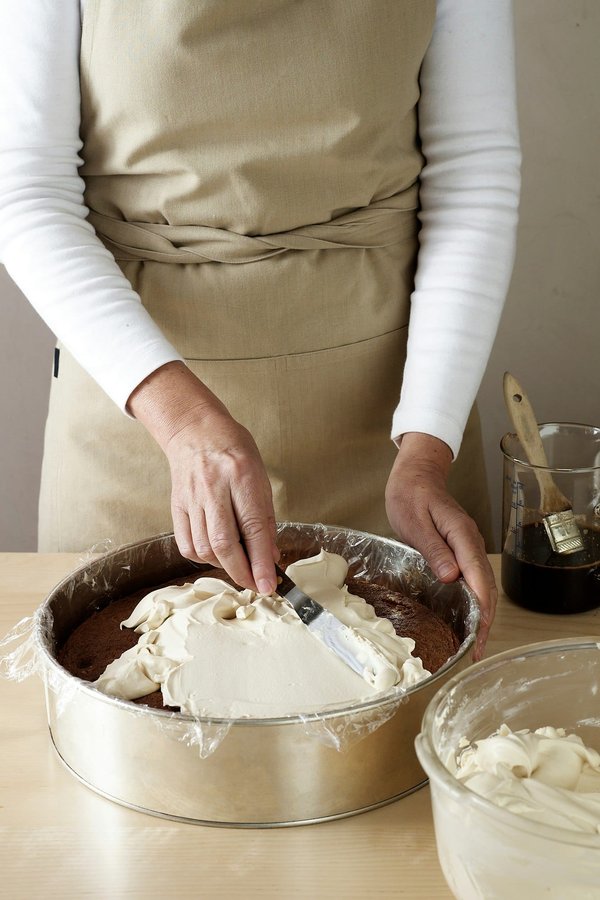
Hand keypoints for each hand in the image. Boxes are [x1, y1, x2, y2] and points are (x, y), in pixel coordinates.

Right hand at [127, 362, 278, 593]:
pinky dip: (203, 558)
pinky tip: (215, 554)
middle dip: (242, 573)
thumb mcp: (259, 476)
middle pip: (224, 543)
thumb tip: (271, 557)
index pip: (253, 527)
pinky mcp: (176, 506)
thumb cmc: (233, 451)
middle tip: (257, 586)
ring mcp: (191, 498)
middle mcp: (214, 488)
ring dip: (224, 566)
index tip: (269, 585)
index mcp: (241, 476)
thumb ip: (265, 518)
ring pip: (205, 548)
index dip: (262, 561)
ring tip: (239, 565)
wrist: (194, 430)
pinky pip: (187, 544)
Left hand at [385, 432, 496, 660]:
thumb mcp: (415, 522)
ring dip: (482, 613)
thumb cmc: (410, 496)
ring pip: (483, 584)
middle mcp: (470, 541)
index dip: (482, 609)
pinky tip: (468, 616)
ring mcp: (468, 545)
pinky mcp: (462, 549)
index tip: (480, 635)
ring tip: (476, 642)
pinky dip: (475, 600)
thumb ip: (433, 550)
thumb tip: (452, 578)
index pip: (478, 577)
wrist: (416, 475)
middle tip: (477, 651)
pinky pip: (473, 577)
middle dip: (486, 620)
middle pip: (486, 586)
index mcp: (461, 535)